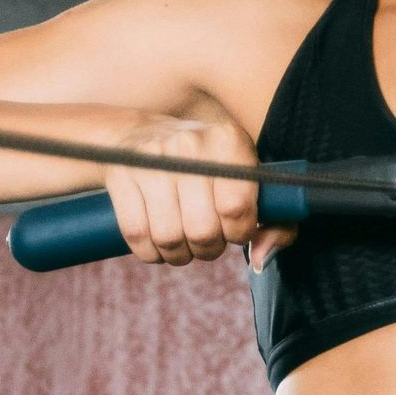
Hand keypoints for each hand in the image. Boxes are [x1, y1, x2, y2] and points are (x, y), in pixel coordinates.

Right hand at [105, 112, 299, 269]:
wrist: (139, 135)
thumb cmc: (205, 168)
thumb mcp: (244, 180)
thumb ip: (275, 223)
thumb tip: (260, 259)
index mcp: (228, 141)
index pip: (237, 208)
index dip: (238, 233)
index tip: (234, 231)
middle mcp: (190, 145)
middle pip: (202, 230)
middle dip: (208, 249)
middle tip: (206, 241)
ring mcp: (152, 160)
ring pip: (168, 238)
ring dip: (178, 255)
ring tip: (184, 243)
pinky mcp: (121, 174)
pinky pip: (137, 235)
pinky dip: (150, 253)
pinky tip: (158, 244)